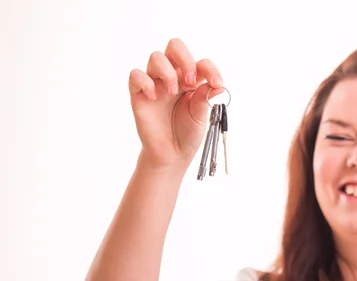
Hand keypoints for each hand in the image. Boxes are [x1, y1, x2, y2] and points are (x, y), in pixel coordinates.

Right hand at [128, 38, 223, 169]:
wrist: (172, 154)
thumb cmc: (187, 134)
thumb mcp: (201, 116)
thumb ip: (205, 98)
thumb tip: (216, 85)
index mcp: (191, 81)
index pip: (200, 63)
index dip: (210, 69)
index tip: (217, 83)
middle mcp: (173, 78)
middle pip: (174, 47)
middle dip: (185, 58)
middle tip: (191, 80)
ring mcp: (155, 84)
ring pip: (156, 57)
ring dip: (167, 71)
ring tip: (173, 92)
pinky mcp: (139, 94)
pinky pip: (136, 75)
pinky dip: (145, 82)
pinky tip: (154, 97)